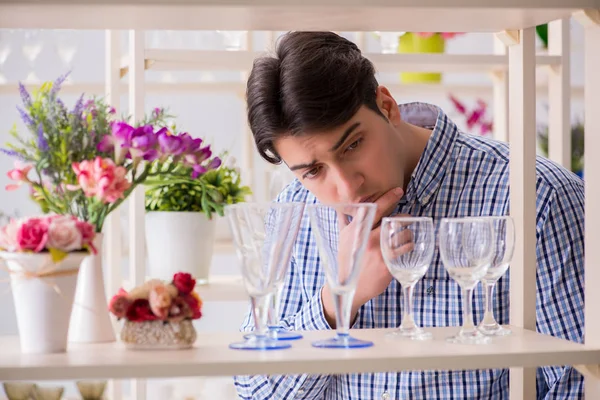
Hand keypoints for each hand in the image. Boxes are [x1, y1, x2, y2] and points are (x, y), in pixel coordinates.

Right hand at [321, 187, 406, 327]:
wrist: (348, 287)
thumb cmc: (347, 260)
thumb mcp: (343, 239)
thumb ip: (345, 221)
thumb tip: (341, 206)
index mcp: (356, 229)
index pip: (375, 208)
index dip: (388, 198)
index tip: (399, 190)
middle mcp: (367, 238)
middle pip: (394, 219)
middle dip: (405, 217)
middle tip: (408, 218)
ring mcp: (378, 251)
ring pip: (403, 233)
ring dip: (408, 232)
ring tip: (406, 235)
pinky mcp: (387, 264)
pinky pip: (405, 249)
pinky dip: (409, 245)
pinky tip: (407, 246)